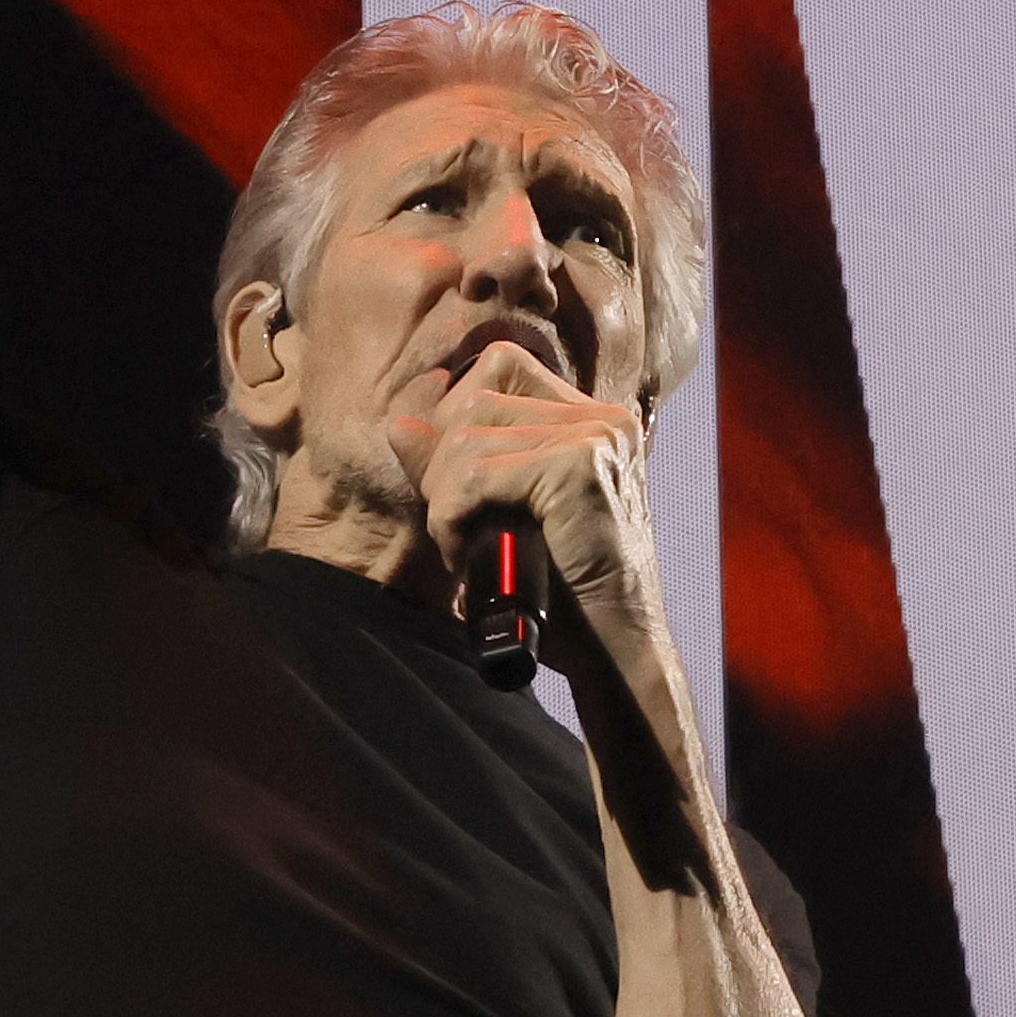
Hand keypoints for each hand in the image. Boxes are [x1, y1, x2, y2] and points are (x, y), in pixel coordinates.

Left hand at [402, 341, 665, 663]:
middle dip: (442, 466)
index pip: (499, 366)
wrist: (616, 650)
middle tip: (454, 525)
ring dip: (444, 500)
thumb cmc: (565, 593)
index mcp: (592, 420)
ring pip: (467, 439)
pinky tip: (466, 555)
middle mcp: (601, 418)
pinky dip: (452, 518)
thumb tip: (399, 425)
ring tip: (463, 545)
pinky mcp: (580, 467)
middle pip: (474, 398)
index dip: (456, 420)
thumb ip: (456, 466)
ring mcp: (595, 437)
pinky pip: (474, 476)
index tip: (453, 485)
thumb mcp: (503, 516)